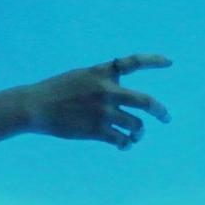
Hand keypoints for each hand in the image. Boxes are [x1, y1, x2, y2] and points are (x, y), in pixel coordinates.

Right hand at [18, 54, 172, 149]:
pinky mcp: (96, 130)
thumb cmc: (55, 90)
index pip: (132, 62)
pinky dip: (126, 143)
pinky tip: (123, 144)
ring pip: (136, 124)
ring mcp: (102, 111)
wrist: (34, 106)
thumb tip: (123, 100)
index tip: (170, 62)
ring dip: (139, 132)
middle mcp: (105, 90)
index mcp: (100, 72)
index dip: (154, 61)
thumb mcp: (79, 76)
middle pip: (145, 101)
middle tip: (166, 117)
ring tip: (136, 135)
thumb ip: (101, 82)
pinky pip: (122, 139)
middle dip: (160, 111)